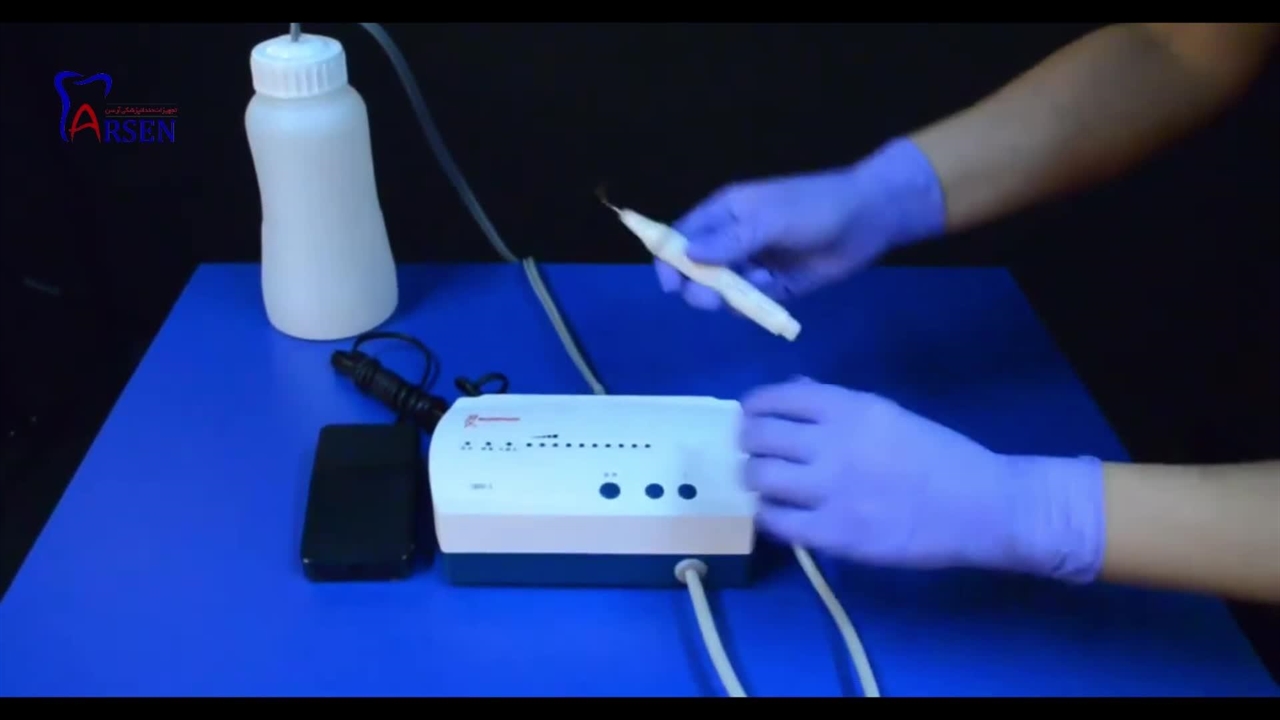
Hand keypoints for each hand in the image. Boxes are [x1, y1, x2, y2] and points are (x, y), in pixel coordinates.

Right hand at [656, 138, 946, 309]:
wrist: (867, 219)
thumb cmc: (814, 208)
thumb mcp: (768, 220)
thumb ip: (729, 240)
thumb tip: (687, 255)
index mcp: (724, 213)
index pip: (681, 237)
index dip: (669, 260)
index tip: (670, 285)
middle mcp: (732, 239)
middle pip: (696, 269)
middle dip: (699, 286)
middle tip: (713, 299)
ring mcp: (753, 264)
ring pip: (722, 290)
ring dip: (729, 296)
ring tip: (755, 288)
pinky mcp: (774, 286)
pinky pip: (750, 302)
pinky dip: (754, 304)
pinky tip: (773, 290)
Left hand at [737, 378, 1105, 581]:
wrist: (980, 506)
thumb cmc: (938, 455)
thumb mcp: (887, 413)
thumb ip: (835, 404)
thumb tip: (791, 391)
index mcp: (847, 407)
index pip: (774, 399)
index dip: (752, 408)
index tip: (750, 417)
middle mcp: (831, 443)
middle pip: (757, 437)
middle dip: (747, 444)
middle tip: (754, 453)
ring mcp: (830, 490)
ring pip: (758, 478)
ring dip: (754, 480)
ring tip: (766, 485)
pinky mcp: (833, 533)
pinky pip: (775, 521)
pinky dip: (768, 515)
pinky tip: (780, 514)